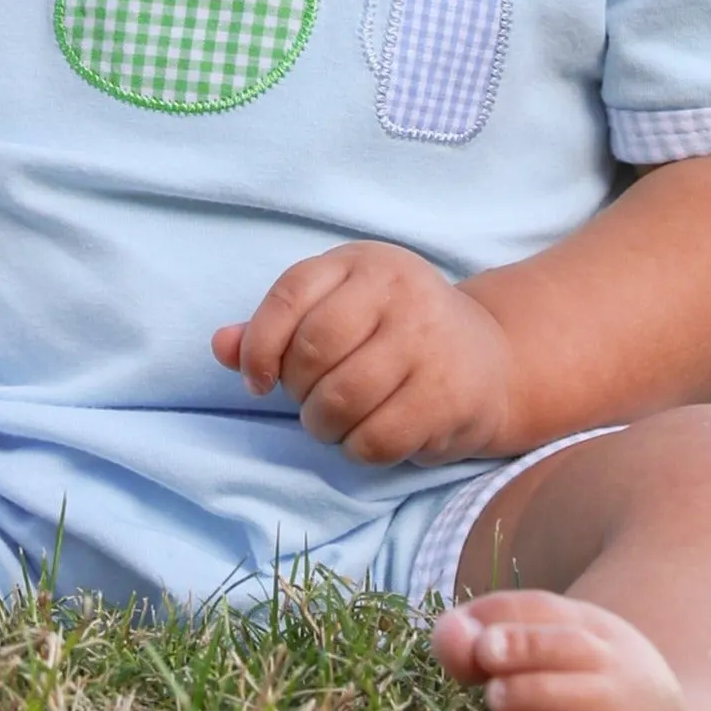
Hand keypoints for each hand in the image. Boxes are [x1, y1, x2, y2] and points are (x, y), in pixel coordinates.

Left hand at [213, 242, 516, 466]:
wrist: (490, 359)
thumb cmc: (395, 332)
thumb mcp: (339, 309)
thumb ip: (278, 327)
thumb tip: (221, 347)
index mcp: (362, 262)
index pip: (290, 295)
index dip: (259, 346)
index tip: (258, 382)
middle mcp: (399, 292)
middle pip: (312, 353)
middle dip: (297, 391)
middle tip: (310, 400)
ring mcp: (428, 342)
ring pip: (341, 401)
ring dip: (323, 425)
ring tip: (336, 421)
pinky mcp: (448, 396)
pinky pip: (375, 440)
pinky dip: (358, 449)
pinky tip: (370, 435)